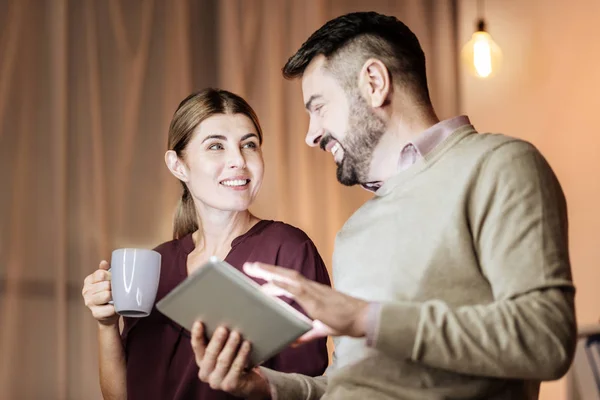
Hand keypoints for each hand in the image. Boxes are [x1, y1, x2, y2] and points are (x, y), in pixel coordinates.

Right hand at [82, 260, 118, 325]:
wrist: (109, 313)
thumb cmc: (109, 293)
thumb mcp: (107, 280)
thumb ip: (105, 270)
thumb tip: (103, 262)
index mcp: (89, 280)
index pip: (101, 274)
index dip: (111, 276)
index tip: (114, 280)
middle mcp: (86, 291)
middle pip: (105, 285)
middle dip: (114, 287)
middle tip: (117, 291)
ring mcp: (89, 303)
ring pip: (106, 295)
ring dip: (115, 297)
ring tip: (115, 298)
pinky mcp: (95, 314)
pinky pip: (110, 308)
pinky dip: (115, 308)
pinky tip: (115, 307)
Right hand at [191, 321, 270, 398]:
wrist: (248, 382)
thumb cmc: (234, 361)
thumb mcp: (224, 350)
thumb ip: (220, 340)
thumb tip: (222, 319)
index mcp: (201, 362)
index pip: (197, 347)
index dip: (197, 335)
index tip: (199, 323)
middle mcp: (206, 374)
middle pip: (210, 354)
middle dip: (217, 340)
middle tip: (223, 328)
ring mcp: (217, 382)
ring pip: (223, 361)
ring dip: (230, 346)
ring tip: (236, 334)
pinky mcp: (230, 386)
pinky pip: (236, 368)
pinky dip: (242, 355)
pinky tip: (247, 345)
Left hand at [243, 262, 369, 342]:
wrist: (363, 318)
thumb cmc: (345, 321)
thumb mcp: (321, 329)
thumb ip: (307, 333)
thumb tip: (294, 341)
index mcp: (312, 292)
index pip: (289, 281)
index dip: (273, 276)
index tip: (258, 272)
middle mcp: (311, 288)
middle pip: (285, 275)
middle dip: (266, 270)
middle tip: (248, 266)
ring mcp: (313, 292)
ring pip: (288, 278)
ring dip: (270, 272)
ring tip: (254, 268)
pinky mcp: (316, 301)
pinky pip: (297, 290)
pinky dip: (284, 285)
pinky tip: (272, 282)